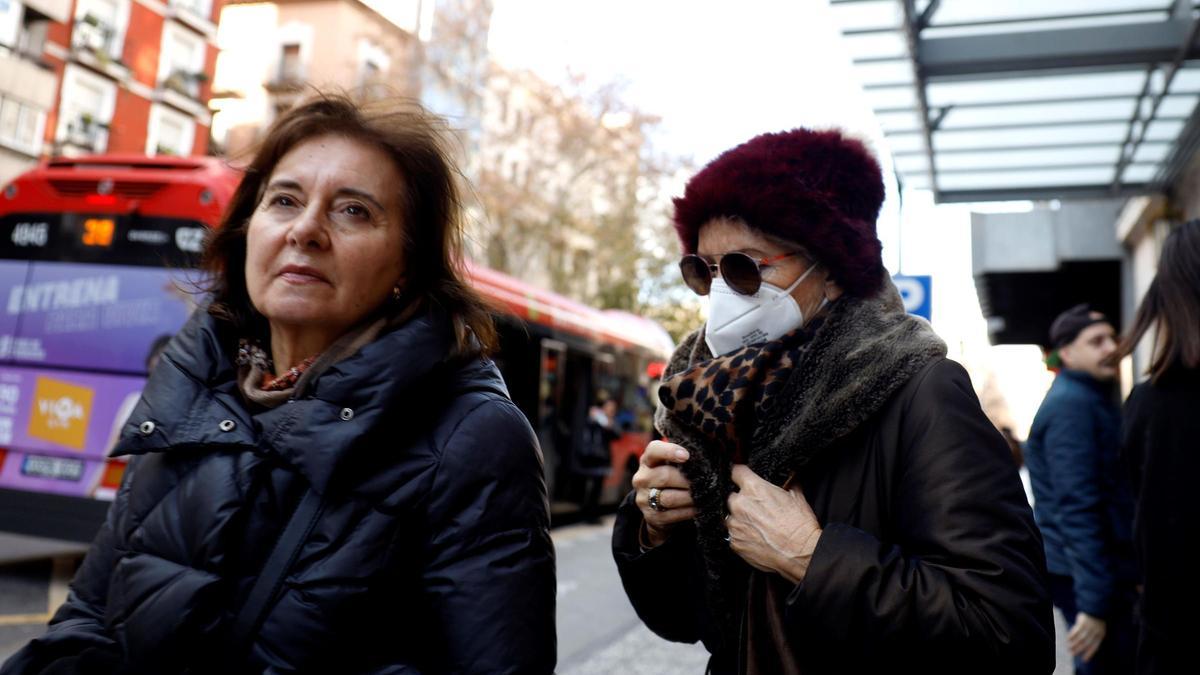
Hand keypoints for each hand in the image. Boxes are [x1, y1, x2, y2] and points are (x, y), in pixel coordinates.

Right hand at [632, 441, 695, 546]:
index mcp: (648, 460)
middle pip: (665, 476)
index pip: (654, 450)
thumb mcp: (672, 464)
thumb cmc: (672, 478)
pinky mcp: (652, 516)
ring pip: (670, 498)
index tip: (687, 455)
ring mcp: (644, 498)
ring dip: (690, 497)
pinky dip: (689, 511)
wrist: (657, 507)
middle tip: (705, 481)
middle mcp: (642, 478)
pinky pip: (673, 514)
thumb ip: (684, 458)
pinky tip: (699, 507)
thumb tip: (709, 454)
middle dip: (687, 480)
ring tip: (705, 495)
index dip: (670, 451)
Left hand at [726, 465, 821, 584]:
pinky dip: (742, 535)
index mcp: (753, 488)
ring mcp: (735, 525)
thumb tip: (787, 479)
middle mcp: (740, 505)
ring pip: (731, 516)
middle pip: (732, 496)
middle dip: (743, 500)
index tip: (742, 477)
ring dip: (741, 519)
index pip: (736, 472)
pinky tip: (756, 537)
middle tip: (757, 508)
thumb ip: (785, 484)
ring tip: (758, 526)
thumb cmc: (799, 526)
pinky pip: (733, 535)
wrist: (801, 553)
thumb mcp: (796, 496)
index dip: (741, 474)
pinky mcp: (735, 543)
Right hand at [1067, 613, 1106, 661]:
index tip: (1084, 660)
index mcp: (1100, 635)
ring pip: (1080, 638)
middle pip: (1086, 643)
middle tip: (1072, 654)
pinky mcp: (1082, 622)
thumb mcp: (1099, 629)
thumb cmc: (1097, 620)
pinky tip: (1068, 639)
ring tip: (1069, 647)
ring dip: (1074, 643)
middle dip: (1078, 650)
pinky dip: (1071, 635)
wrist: (1096, 607)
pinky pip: (1076, 631)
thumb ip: (1093, 637)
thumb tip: (1085, 646)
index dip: (1089, 654)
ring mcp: (1089, 627)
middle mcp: (1095, 632)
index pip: (1094, 647)